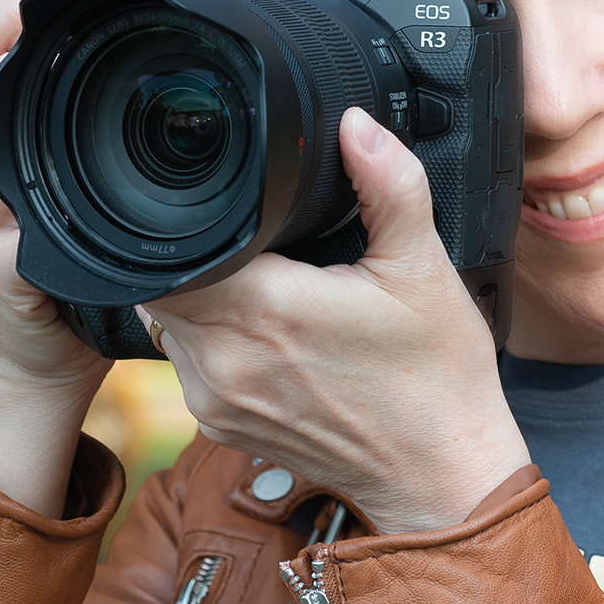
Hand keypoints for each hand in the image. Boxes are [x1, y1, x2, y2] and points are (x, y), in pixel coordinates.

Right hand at [0, 0, 113, 515]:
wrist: (45, 364)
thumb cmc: (75, 267)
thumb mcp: (77, 182)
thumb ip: (86, 126)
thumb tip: (171, 61)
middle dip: (53, 46)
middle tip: (135, 25)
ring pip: (3, 137)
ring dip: (66, 130)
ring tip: (130, 121)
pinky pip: (22, 217)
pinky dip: (71, 209)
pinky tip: (108, 205)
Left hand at [142, 107, 531, 534]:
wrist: (441, 478)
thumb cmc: (437, 379)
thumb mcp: (423, 268)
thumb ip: (388, 184)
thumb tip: (356, 125)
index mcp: (268, 309)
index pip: (176, 246)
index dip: (190, 216)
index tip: (226, 203)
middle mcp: (225, 359)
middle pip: (162, 281)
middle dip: (196, 252)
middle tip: (251, 239)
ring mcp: (216, 399)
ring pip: (168, 321)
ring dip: (199, 295)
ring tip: (260, 281)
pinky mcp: (218, 426)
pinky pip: (186, 362)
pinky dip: (210, 337)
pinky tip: (262, 329)